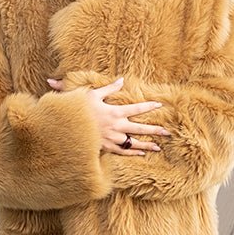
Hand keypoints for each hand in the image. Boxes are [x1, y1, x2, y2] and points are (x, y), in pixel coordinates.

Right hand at [47, 77, 170, 155]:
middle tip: (168, 132)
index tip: (159, 104)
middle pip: (140, 129)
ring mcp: (111, 139)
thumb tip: (122, 80)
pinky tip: (141, 153)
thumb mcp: (91, 95)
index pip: (136, 109)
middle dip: (155, 130)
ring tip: (159, 147)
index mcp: (114, 112)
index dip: (148, 106)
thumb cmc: (76, 110)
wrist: (65, 129)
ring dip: (147, 145)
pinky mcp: (105, 148)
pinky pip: (122, 152)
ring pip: (133, 143)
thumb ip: (108, 89)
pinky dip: (132, 153)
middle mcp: (116, 126)